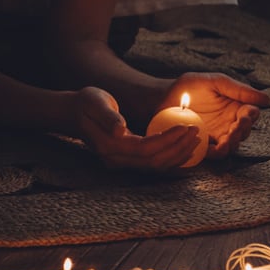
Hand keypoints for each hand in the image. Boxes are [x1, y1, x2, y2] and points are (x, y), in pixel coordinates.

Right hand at [71, 87, 203, 171]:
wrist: (73, 113)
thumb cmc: (87, 103)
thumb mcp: (96, 102)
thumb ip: (108, 116)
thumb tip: (120, 128)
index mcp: (109, 145)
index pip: (145, 148)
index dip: (168, 140)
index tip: (186, 127)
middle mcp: (115, 160)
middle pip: (154, 161)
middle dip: (178, 149)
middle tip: (196, 132)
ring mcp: (120, 163)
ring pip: (155, 167)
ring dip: (178, 156)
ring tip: (195, 141)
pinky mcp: (126, 161)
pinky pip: (153, 166)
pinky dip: (171, 161)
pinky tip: (185, 152)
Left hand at [157, 73, 268, 158]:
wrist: (161, 98)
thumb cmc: (188, 86)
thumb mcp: (214, 82)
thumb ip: (238, 89)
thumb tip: (266, 100)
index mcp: (235, 105)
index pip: (251, 114)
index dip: (251, 117)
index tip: (245, 117)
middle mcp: (229, 122)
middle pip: (244, 132)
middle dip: (240, 133)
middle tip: (233, 132)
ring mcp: (217, 135)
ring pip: (231, 145)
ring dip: (229, 145)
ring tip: (223, 144)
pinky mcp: (204, 145)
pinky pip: (214, 153)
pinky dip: (214, 152)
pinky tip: (210, 148)